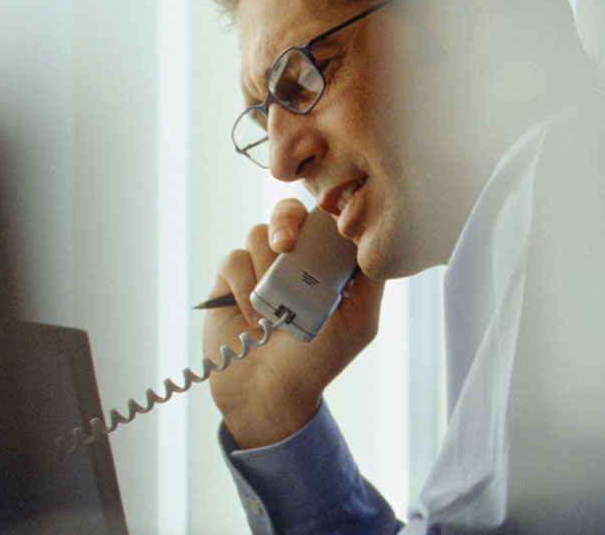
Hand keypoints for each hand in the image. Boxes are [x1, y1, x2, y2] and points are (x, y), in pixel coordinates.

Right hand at [203, 198, 384, 448]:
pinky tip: (255, 318)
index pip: (323, 218)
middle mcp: (291, 258)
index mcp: (324, 261)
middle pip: (286, 212)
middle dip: (286, 223)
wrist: (269, 392)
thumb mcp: (359, 321)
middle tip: (286, 247)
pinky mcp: (228, 279)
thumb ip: (370, 279)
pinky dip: (244, 288)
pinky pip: (233, 260)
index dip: (322, 213)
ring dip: (266, 271)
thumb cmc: (317, 360)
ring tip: (275, 310)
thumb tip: (376, 238)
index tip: (324, 223)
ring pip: (257, 235)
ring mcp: (258, 266)